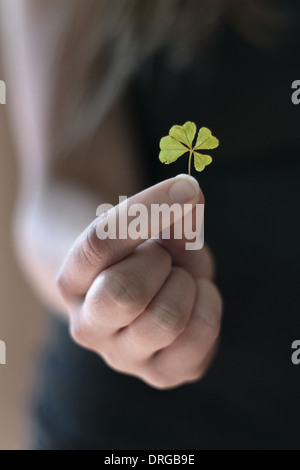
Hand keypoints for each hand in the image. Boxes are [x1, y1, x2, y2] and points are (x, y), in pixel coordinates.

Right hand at [56, 175, 222, 388]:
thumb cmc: (140, 254)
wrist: (138, 291)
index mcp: (72, 282)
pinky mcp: (161, 374)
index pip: (100, 243)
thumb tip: (190, 195)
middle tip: (163, 257)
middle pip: (125, 294)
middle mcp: (88, 327)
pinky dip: (208, 307)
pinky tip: (196, 299)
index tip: (186, 186)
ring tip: (179, 280)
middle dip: (159, 262)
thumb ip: (167, 212)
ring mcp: (122, 357)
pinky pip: (197, 341)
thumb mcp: (151, 227)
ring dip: (185, 285)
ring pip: (165, 320)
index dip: (148, 209)